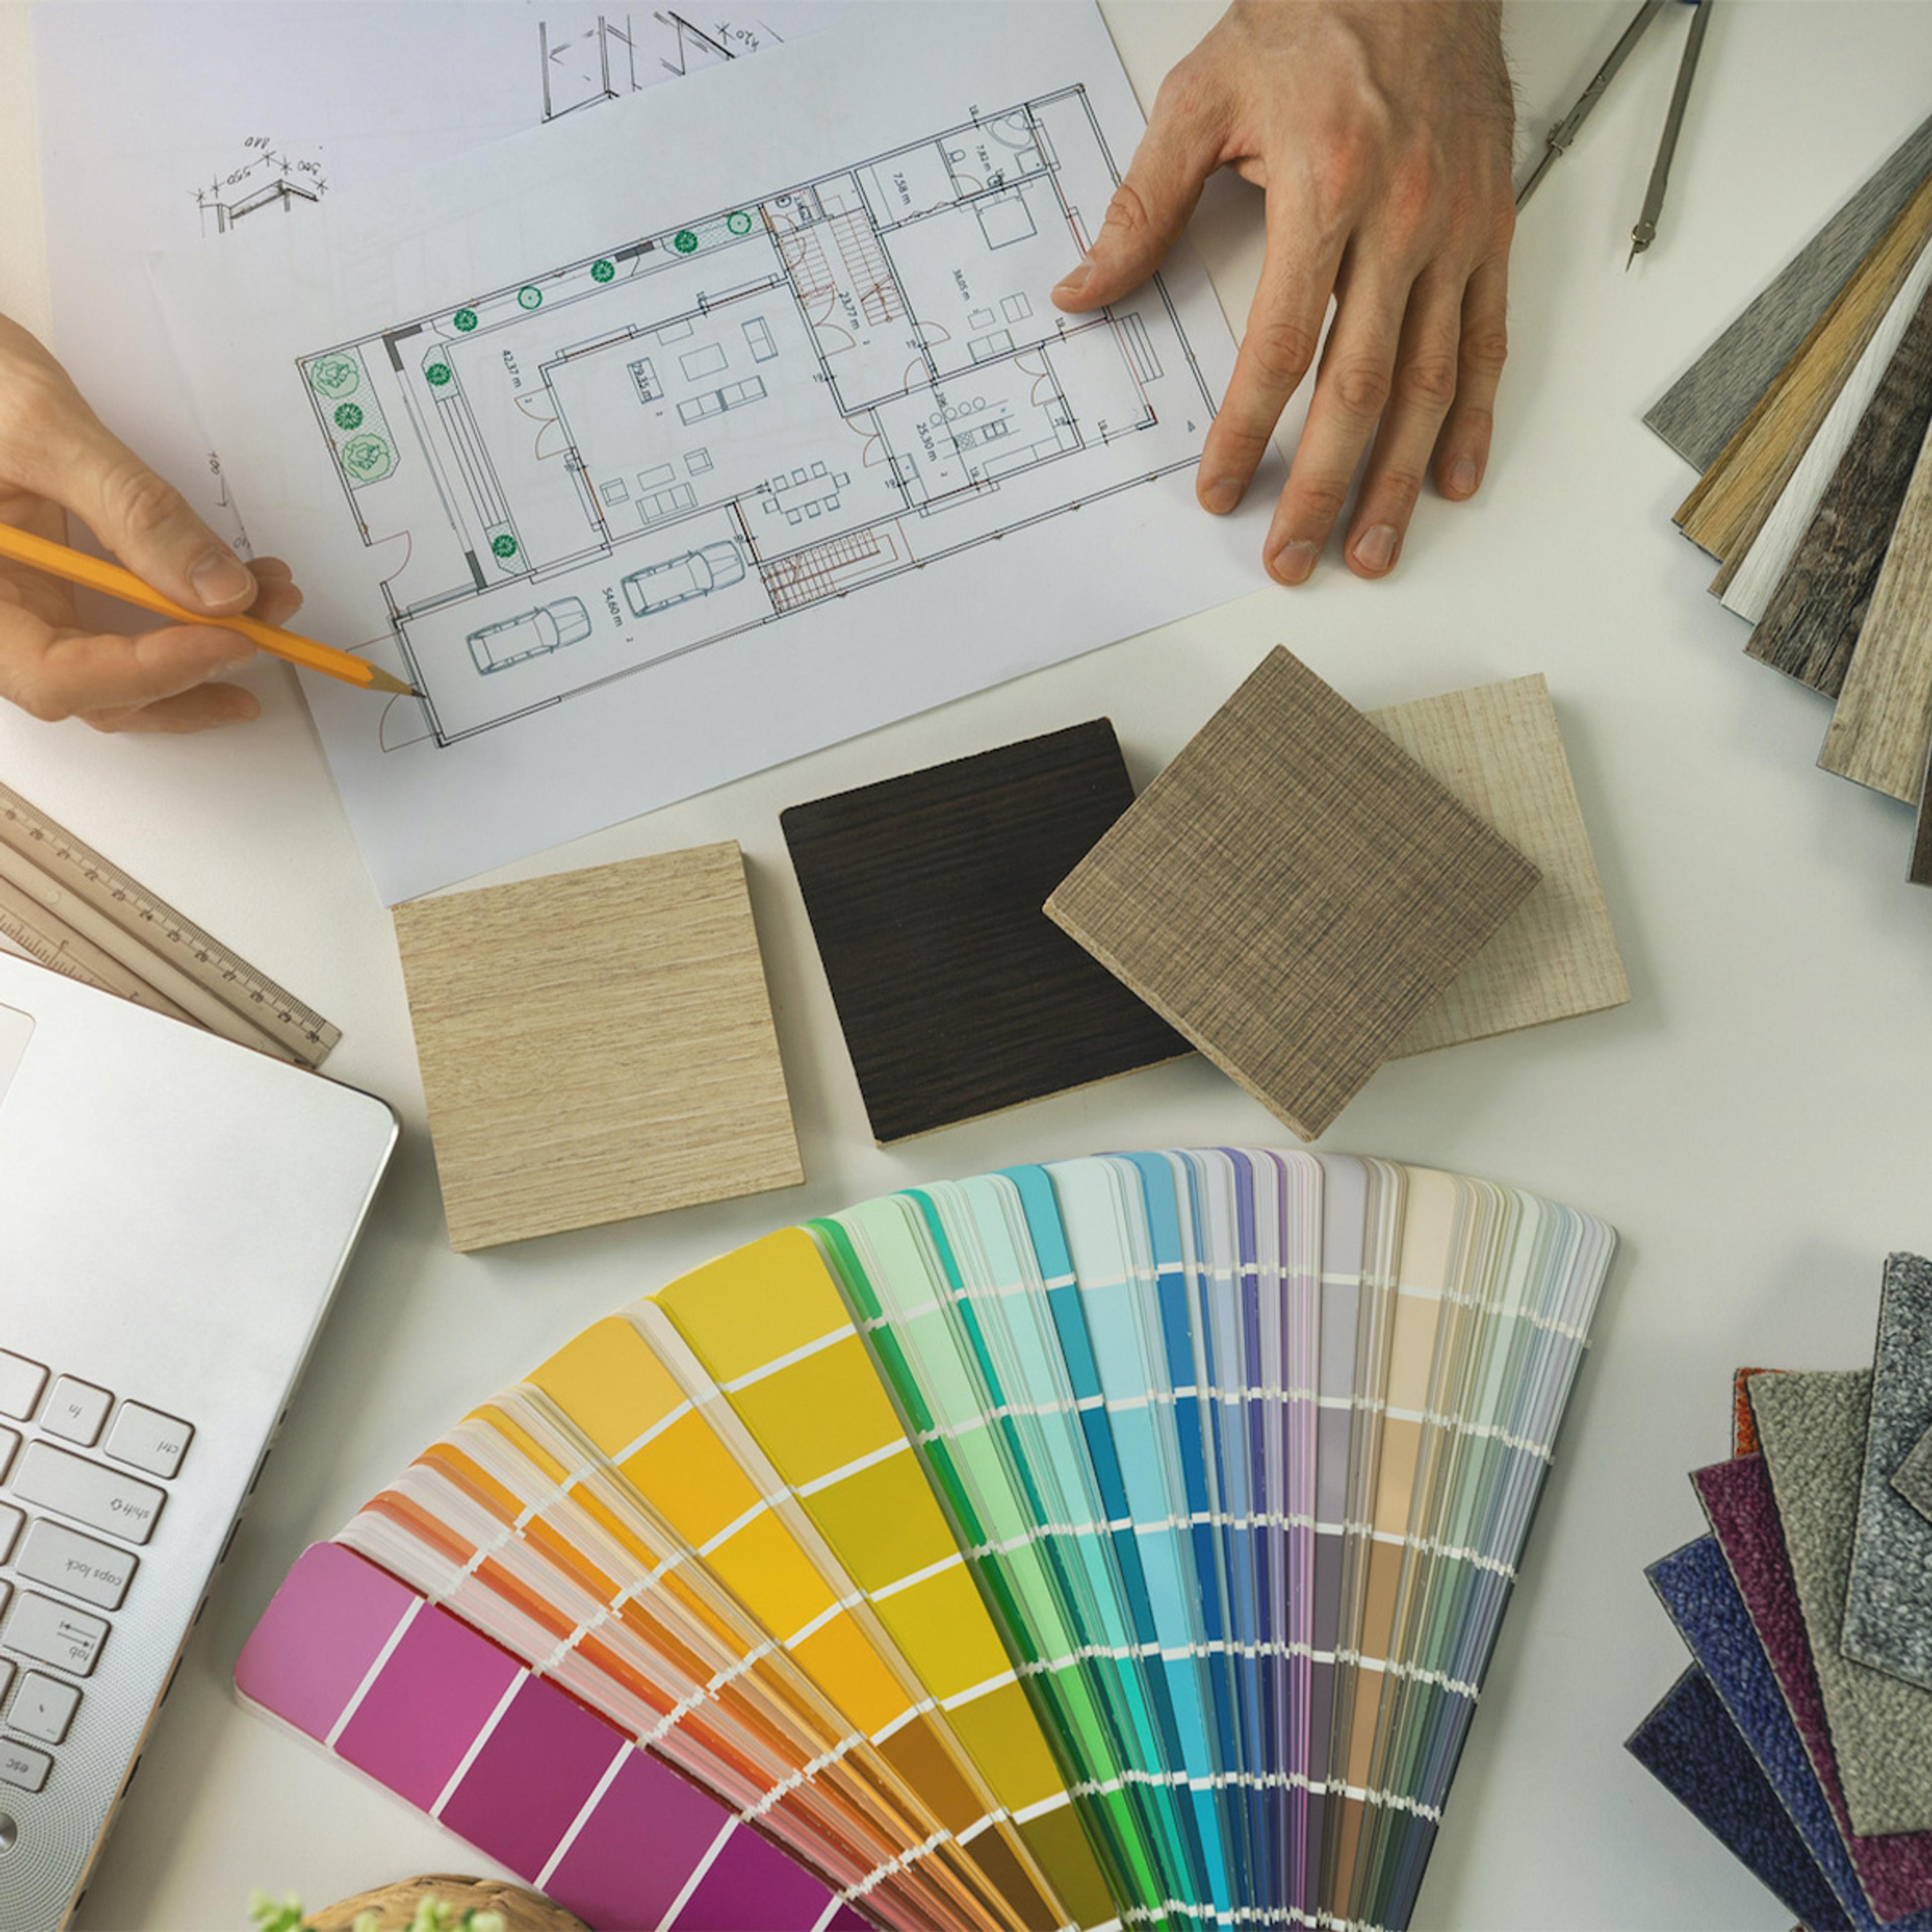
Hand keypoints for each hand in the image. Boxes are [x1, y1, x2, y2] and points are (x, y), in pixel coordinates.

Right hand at [0, 315, 300, 729]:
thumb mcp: (44, 431)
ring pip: (113, 675)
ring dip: (199, 654)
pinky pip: (116, 632)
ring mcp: (19, 609)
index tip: (231, 638)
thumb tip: (224, 591)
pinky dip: (178, 622)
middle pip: (95, 693)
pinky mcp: (49, 591)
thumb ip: (132, 510)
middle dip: (193, 670)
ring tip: (269, 603)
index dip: (150, 671)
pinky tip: (233, 593)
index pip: (56, 675)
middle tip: (270, 627)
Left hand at [1054, 0, 1514, 584]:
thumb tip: (1081, 290)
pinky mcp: (1491, 232)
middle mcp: (1402, 218)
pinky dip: (1473, 418)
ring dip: (1401, 480)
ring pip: (1431, 382)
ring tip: (1372, 550)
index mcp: (1327, 186)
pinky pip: (1488, 341)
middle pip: (1361, 386)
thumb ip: (1141, 207)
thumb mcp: (1201, 100)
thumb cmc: (1314, 18)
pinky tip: (1453, 479)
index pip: (1282, 343)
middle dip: (1322, 486)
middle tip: (1293, 558)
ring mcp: (1456, 231)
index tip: (1218, 489)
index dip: (1247, 430)